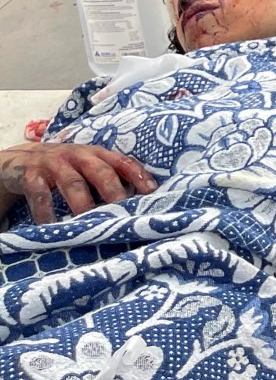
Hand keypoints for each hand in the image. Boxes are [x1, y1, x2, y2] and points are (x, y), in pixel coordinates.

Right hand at [0, 142, 157, 223]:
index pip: (122, 162)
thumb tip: (136, 204)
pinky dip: (45, 211)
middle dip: (113, 190)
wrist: (20, 160)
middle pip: (100, 171)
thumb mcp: (87, 168)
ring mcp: (53, 163)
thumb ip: (108, 180)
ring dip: (83, 203)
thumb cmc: (66, 168)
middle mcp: (78, 155)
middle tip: (122, 210)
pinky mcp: (30, 174)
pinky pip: (40, 194)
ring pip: (72, 183)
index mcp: (96, 154)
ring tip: (90, 222)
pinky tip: (51, 226)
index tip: (151, 192)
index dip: (138, 175)